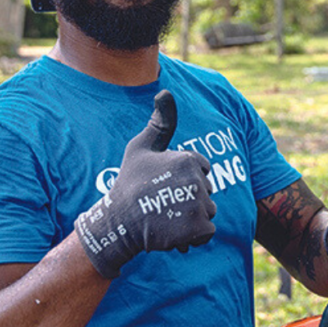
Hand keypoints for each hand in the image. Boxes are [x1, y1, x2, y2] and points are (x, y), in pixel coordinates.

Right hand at [75, 90, 216, 278]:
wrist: (118, 223)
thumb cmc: (129, 183)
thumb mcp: (140, 148)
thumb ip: (160, 123)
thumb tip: (165, 91)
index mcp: (187, 159)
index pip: (203, 168)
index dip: (184, 177)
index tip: (163, 183)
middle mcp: (196, 180)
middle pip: (207, 190)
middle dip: (190, 198)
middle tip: (162, 202)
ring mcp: (198, 205)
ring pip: (209, 210)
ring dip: (192, 217)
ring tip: (167, 217)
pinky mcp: (197, 227)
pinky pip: (208, 231)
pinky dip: (195, 235)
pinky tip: (175, 233)